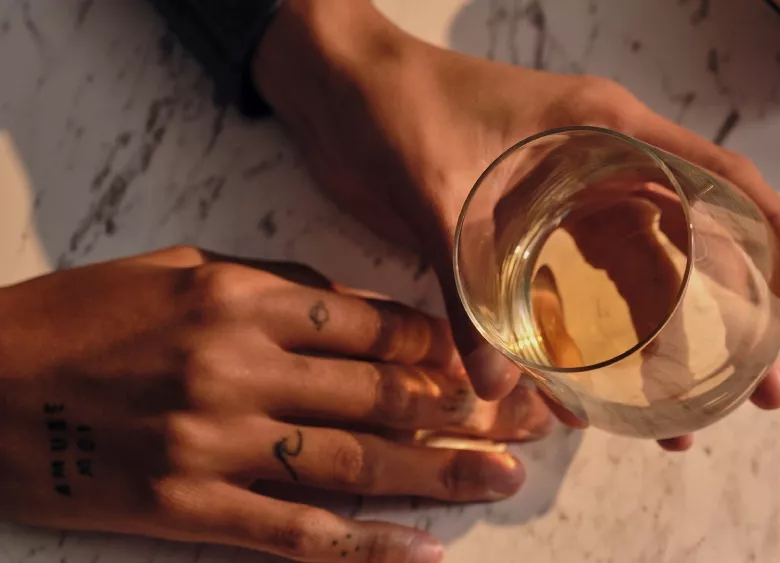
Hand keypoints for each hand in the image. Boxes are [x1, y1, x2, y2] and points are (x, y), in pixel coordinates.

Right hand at [0, 246, 550, 562]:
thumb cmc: (81, 318)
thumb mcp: (179, 269)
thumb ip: (274, 284)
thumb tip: (359, 309)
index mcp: (238, 297)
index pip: (372, 323)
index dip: (439, 345)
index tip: (484, 361)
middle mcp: (236, 366)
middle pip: (381, 391)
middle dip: (464, 407)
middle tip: (527, 420)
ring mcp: (215, 442)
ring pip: (354, 460)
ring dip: (438, 472)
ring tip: (503, 477)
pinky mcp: (187, 507)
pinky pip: (295, 533)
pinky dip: (365, 546)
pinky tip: (424, 551)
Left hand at [252, 0, 779, 448]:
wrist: (335, 90)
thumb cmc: (394, 103)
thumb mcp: (438, 185)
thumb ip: (468, 281)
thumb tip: (498, 386)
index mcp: (603, 133)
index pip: (715, 179)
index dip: (774, 233)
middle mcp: (595, 172)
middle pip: (685, 249)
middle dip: (727, 323)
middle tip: (758, 394)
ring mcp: (559, 209)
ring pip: (631, 286)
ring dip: (658, 350)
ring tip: (683, 421)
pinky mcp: (517, 239)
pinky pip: (568, 300)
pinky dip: (584, 346)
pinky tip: (593, 397)